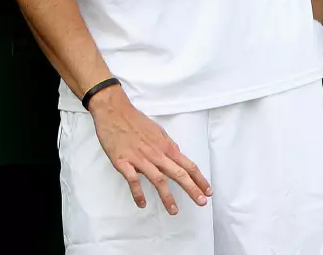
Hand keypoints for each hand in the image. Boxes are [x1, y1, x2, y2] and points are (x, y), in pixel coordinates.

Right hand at [88, 87, 211, 214]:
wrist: (114, 111)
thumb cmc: (136, 121)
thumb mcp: (158, 130)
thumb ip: (168, 145)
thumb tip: (177, 156)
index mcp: (165, 146)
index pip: (187, 165)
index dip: (199, 178)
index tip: (208, 190)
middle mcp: (156, 154)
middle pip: (178, 174)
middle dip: (192, 189)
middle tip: (202, 202)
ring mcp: (140, 158)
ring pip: (158, 180)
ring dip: (167, 197)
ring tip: (174, 211)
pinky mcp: (123, 162)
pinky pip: (133, 181)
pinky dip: (138, 193)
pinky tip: (142, 204)